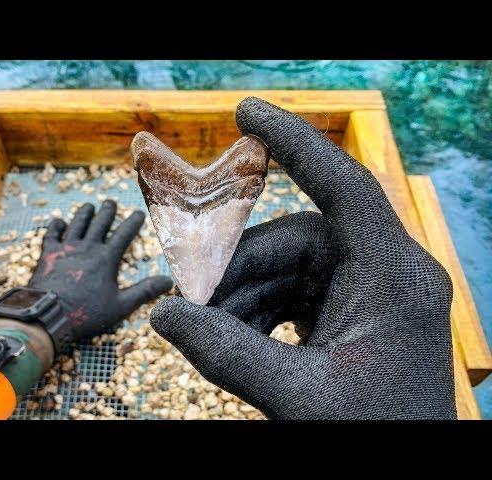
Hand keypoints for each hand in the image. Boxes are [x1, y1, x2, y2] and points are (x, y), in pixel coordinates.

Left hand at [29, 200, 172, 343]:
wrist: (48, 314)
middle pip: (99, 223)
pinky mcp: (48, 254)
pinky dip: (56, 226)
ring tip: (89, 206)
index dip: (132, 222)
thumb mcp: (121, 306)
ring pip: (77, 224)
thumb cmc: (87, 313)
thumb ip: (144, 292)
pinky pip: (52, 234)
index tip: (139, 213)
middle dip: (107, 211)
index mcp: (106, 259)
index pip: (124, 234)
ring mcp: (66, 249)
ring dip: (84, 214)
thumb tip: (168, 282)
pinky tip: (59, 221)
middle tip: (111, 202)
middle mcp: (87, 248)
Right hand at [150, 97, 455, 419]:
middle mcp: (383, 274)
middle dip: (235, 269)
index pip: (344, 187)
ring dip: (239, 297)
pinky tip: (231, 337)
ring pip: (285, 268)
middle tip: (188, 299)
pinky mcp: (346, 312)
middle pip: (294, 240)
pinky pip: (290, 292)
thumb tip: (161, 316)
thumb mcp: (296, 396)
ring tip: (204, 329)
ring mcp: (364, 293)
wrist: (402, 467)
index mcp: (394, 279)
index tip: (247, 112)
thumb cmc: (371, 434)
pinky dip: (255, 310)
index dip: (296, 143)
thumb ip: (226, 354)